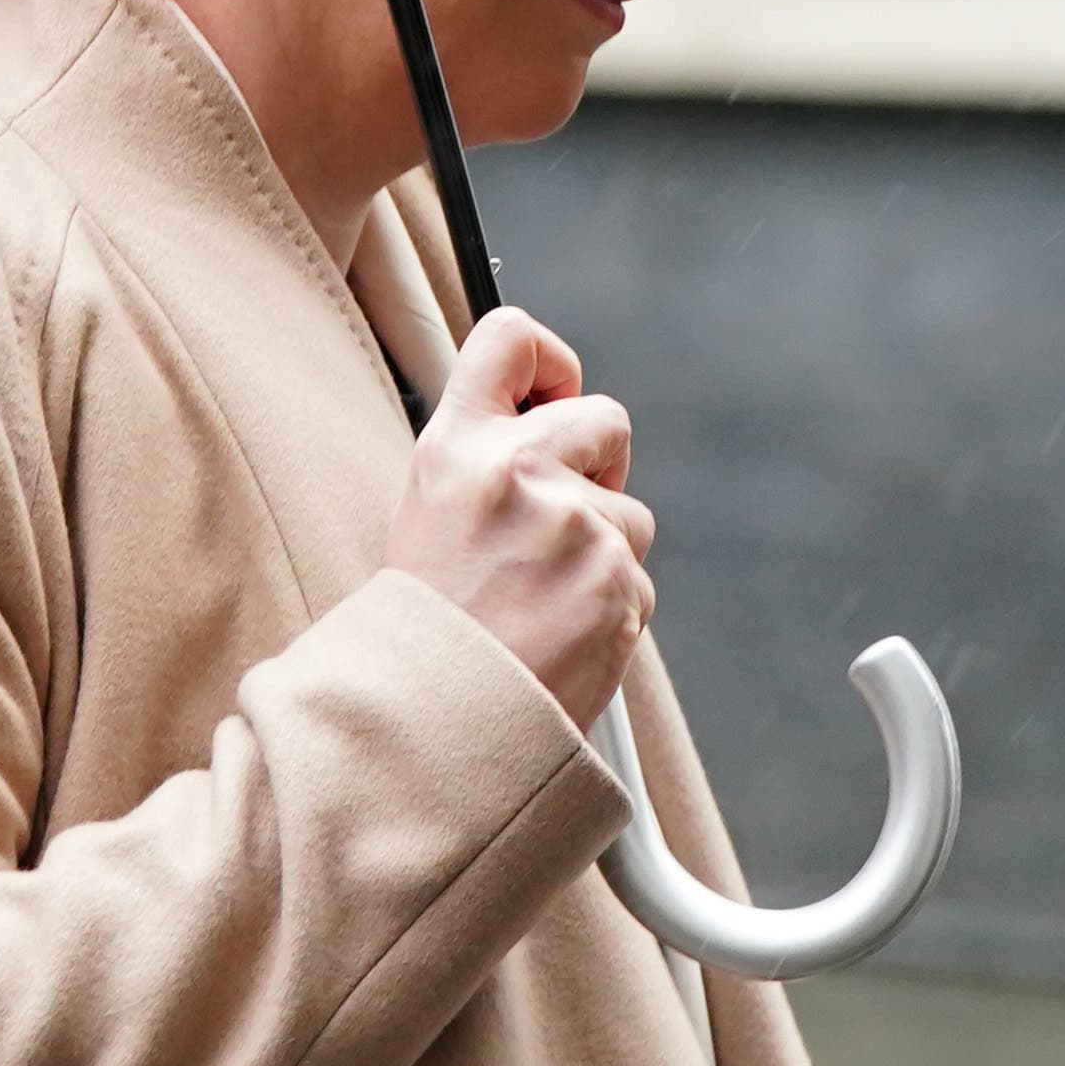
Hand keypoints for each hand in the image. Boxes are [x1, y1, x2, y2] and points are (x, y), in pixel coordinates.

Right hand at [386, 308, 654, 729]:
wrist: (430, 728)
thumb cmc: (427, 626)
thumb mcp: (427, 515)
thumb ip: (485, 459)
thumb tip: (546, 416)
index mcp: (456, 447)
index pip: (510, 337)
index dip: (548, 360)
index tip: (552, 395)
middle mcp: (515, 471)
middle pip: (605, 418)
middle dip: (598, 466)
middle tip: (558, 522)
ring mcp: (574, 526)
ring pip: (630, 515)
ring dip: (603, 553)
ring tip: (540, 603)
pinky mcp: (616, 581)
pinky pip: (637, 580)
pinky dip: (610, 609)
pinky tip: (559, 638)